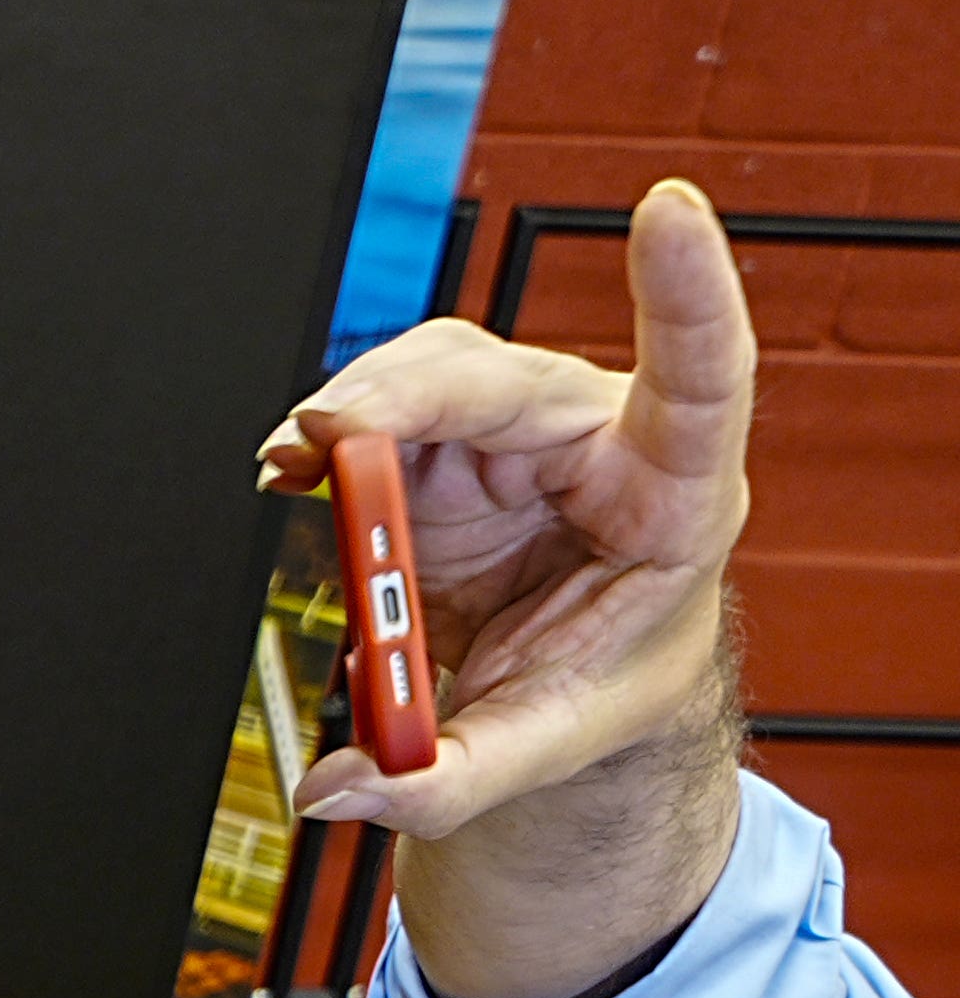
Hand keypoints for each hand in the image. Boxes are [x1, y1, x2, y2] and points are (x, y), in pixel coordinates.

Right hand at [260, 176, 754, 997]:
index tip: (667, 208)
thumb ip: (445, 778)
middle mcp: (600, 442)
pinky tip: (295, 469)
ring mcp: (519, 436)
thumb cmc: (596, 693)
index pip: (702, 378)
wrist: (572, 690)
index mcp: (676, 501)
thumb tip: (338, 789)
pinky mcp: (449, 449)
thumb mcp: (541, 751)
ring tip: (296, 465)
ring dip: (357, 413)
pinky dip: (329, 440)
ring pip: (436, 374)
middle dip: (405, 396)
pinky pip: (385, 411)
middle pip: (506, 379)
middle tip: (323, 439)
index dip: (689, 290)